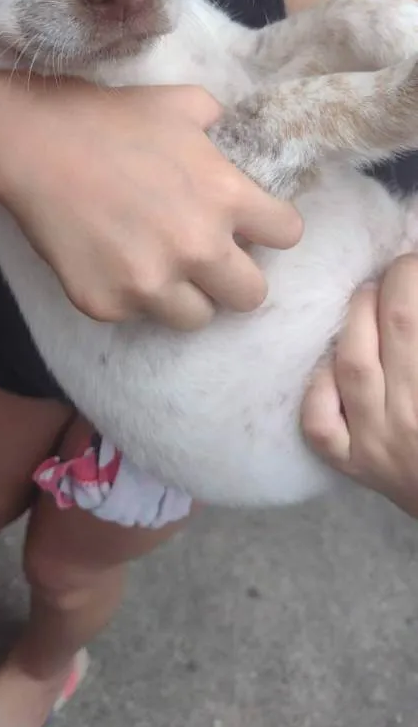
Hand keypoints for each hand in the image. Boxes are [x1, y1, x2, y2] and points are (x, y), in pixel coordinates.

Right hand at [0, 81, 302, 329]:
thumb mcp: (183, 104)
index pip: (288, 235)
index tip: (252, 224)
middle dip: (237, 276)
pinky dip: (131, 294)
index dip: (272, 227)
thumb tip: (234, 139)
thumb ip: (221, 127)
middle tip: (211, 257)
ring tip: (161, 265)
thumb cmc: (110, 117)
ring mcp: (150, 283)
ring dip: (187, 295)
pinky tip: (112, 259)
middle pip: (252, 296)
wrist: (32, 144)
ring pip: (196, 317)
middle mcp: (197, 248)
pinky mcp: (107, 305)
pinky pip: (138, 315)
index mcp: (226, 197)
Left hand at [302, 255, 417, 515]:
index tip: (416, 262)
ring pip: (353, 363)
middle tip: (402, 271)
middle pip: (397, 326)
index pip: (414, 318)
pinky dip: (320, 384)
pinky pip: (319, 421)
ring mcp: (379, 445)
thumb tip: (411, 276)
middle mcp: (415, 417)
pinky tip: (334, 361)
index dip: (414, 276)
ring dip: (358, 316)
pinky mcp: (352, 465)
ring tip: (368, 295)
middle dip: (396, 284)